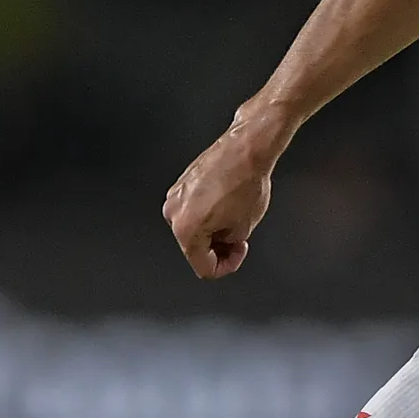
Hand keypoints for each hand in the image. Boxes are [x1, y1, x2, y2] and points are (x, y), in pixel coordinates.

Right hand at [164, 122, 277, 278]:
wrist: (244, 150)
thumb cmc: (245, 182)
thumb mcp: (243, 229)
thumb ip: (227, 247)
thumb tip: (221, 245)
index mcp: (186, 230)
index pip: (203, 267)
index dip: (225, 266)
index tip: (235, 255)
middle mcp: (173, 213)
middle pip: (195, 248)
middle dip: (218, 247)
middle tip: (238, 237)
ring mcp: (174, 197)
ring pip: (193, 229)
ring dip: (212, 230)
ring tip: (233, 216)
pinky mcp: (180, 185)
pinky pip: (192, 210)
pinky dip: (207, 213)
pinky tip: (225, 203)